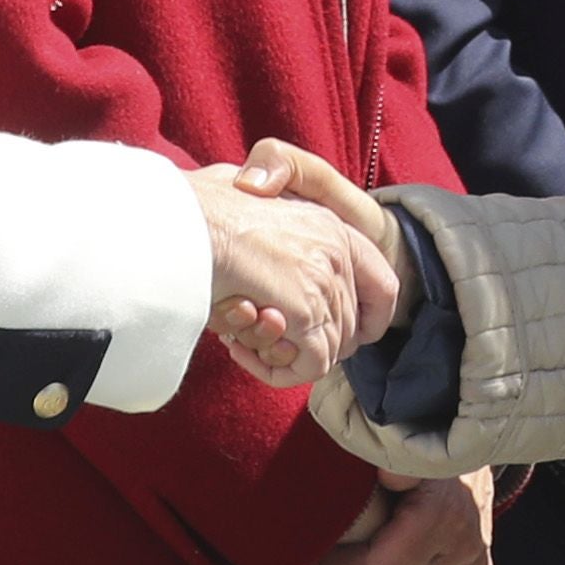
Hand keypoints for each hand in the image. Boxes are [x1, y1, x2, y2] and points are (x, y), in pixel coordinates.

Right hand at [188, 154, 394, 383]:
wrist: (181, 218)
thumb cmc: (199, 206)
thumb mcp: (249, 194)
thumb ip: (273, 220)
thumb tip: (265, 217)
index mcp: (332, 226)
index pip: (382, 286)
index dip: (367, 318)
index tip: (338, 335)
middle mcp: (337, 253)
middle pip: (349, 326)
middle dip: (306, 342)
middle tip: (257, 334)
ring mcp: (324, 282)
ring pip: (328, 350)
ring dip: (284, 354)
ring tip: (240, 335)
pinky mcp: (305, 312)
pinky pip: (310, 366)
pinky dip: (278, 370)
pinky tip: (239, 348)